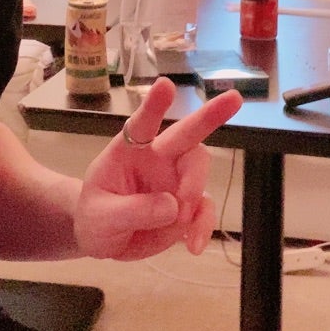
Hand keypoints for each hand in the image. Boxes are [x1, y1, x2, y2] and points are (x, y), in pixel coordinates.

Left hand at [75, 77, 242, 260]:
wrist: (103, 239)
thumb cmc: (95, 215)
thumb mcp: (100, 217)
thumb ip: (132, 210)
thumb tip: (173, 206)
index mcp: (130, 150)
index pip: (142, 123)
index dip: (154, 105)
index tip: (166, 84)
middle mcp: (158, 158)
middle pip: (187, 133)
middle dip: (210, 114)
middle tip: (234, 98)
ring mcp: (175, 181)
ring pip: (199, 168)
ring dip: (195, 187)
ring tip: (180, 217)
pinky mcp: (187, 208)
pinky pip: (204, 210)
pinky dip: (204, 225)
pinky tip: (194, 246)